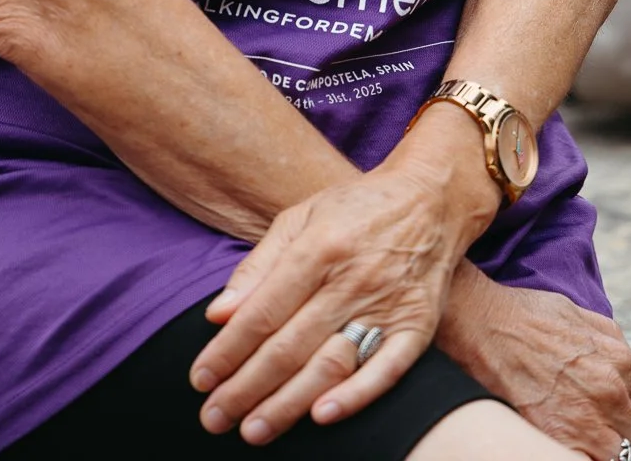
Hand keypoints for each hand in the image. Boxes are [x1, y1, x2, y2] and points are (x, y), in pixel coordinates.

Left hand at [189, 113, 499, 444]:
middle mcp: (352, 278)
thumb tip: (218, 315)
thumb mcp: (301, 217)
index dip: (228, 349)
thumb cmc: (355, 209)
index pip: (264, 311)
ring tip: (253, 430)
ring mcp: (387, 304)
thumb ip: (258, 266)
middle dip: (246, 387)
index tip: (201, 379)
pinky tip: (321, 416)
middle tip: (215, 418)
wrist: (430, 200)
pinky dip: (355, 396)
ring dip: (288, 403)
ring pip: (330, 364)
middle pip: (290, 345)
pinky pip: (386, 369)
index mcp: (319, 246)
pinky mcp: (418, 325)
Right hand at [440, 270, 630, 460]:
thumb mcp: (583, 315)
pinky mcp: (558, 440)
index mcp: (621, 364)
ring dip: (619, 460)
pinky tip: (582, 456)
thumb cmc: (529, 315)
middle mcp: (611, 396)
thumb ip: (615, 344)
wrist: (485, 324)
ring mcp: (587, 423)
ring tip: (604, 455)